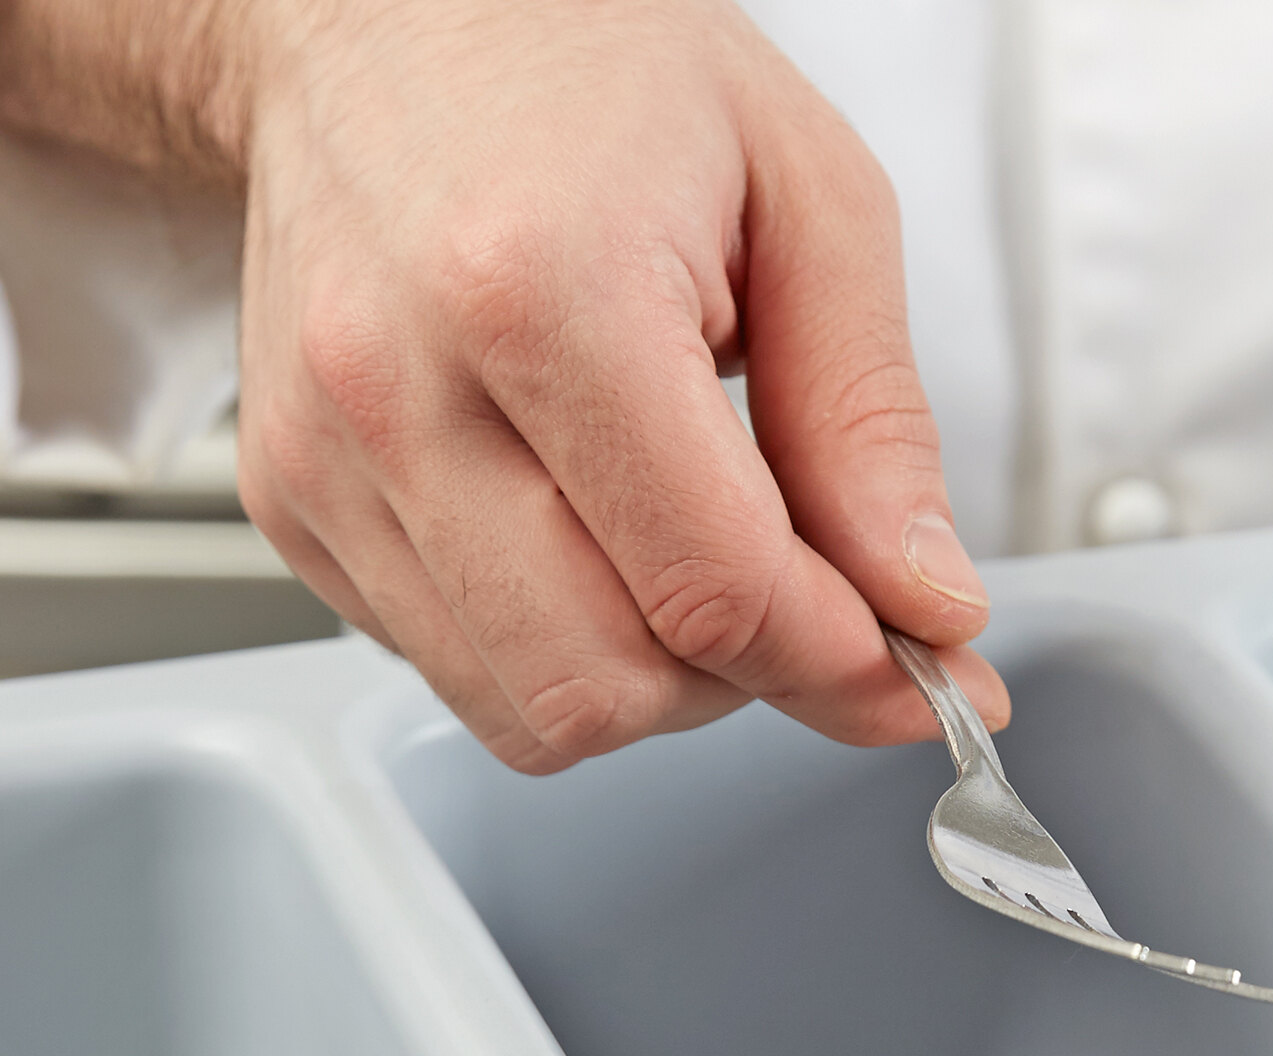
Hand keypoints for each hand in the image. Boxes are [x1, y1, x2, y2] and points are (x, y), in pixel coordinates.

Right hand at [2, 0, 1005, 770]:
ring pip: (533, 715)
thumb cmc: (591, 70)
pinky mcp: (291, 504)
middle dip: (747, 679)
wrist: (382, 19)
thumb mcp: (808, 199)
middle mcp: (403, 388)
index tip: (925, 678)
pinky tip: (589, 536)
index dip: (845, 663)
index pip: (718, 590)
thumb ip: (872, 425)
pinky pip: (459, 673)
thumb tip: (927, 606)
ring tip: (690, 558)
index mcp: (542, 290)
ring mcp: (326, 458)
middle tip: (803, 597)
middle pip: (616, 687)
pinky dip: (559, 651)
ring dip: (654, 684)